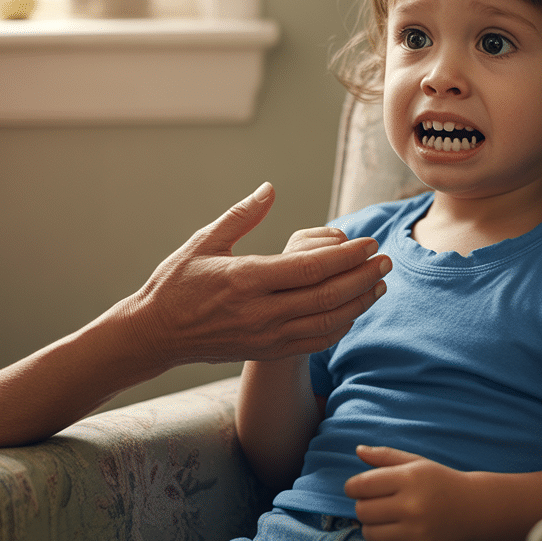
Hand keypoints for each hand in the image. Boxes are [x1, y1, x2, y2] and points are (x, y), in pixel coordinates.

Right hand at [111, 183, 389, 369]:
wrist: (155, 335)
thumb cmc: (176, 283)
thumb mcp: (204, 242)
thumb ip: (242, 215)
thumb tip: (270, 188)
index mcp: (245, 279)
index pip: (310, 269)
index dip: (346, 256)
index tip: (369, 243)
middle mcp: (259, 312)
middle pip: (326, 297)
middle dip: (362, 277)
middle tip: (386, 260)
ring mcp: (265, 337)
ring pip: (326, 323)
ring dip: (359, 303)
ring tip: (379, 283)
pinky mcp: (267, 352)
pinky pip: (314, 342)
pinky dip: (340, 325)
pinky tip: (354, 308)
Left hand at [345, 445, 469, 540]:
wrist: (472, 508)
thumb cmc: (438, 482)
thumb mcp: (415, 462)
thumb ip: (384, 456)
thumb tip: (358, 450)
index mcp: (409, 479)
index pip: (362, 485)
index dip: (352, 487)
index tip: (358, 488)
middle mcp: (412, 506)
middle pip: (362, 510)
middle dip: (363, 506)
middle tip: (377, 503)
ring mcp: (416, 532)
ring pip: (369, 533)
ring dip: (371, 526)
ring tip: (385, 519)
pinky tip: (391, 534)